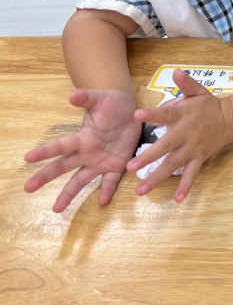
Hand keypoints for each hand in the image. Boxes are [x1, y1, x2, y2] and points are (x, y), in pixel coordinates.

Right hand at [24, 89, 139, 212]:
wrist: (132, 112)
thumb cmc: (112, 105)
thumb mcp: (101, 99)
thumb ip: (87, 98)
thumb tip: (72, 95)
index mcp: (82, 138)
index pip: (61, 146)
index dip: (46, 151)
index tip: (27, 158)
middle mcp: (87, 153)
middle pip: (63, 166)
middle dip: (45, 177)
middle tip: (27, 188)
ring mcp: (100, 161)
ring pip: (81, 180)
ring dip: (69, 194)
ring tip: (56, 209)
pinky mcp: (116, 165)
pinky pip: (110, 181)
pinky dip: (106, 191)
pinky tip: (102, 202)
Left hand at [126, 69, 232, 202]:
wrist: (230, 119)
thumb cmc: (208, 105)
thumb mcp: (198, 90)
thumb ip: (185, 83)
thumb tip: (175, 71)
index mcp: (183, 115)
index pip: (166, 114)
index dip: (152, 115)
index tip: (136, 115)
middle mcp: (186, 133)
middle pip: (165, 147)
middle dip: (147, 157)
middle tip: (129, 168)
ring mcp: (193, 148)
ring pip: (173, 165)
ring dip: (156, 178)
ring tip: (140, 190)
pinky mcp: (199, 158)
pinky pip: (192, 174)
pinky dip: (186, 186)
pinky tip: (178, 199)